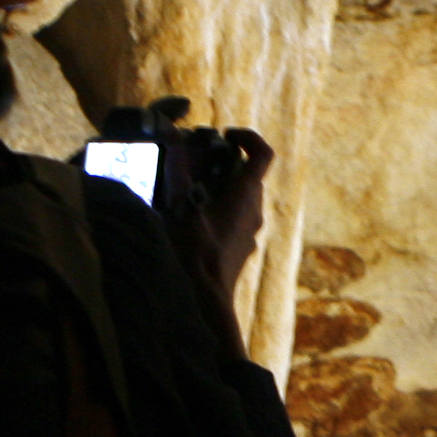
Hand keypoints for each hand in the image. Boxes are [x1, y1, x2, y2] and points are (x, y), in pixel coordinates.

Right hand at [167, 127, 273, 341]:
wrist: (205, 300)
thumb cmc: (193, 254)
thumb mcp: (179, 208)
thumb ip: (178, 172)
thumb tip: (174, 140)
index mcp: (245, 196)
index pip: (263, 154)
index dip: (248, 138)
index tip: (226, 136)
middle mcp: (254, 212)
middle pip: (249, 175)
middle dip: (225, 163)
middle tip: (197, 164)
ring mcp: (250, 232)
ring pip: (242, 198)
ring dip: (221, 188)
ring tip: (189, 192)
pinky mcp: (241, 247)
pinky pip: (236, 218)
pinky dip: (219, 209)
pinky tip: (192, 219)